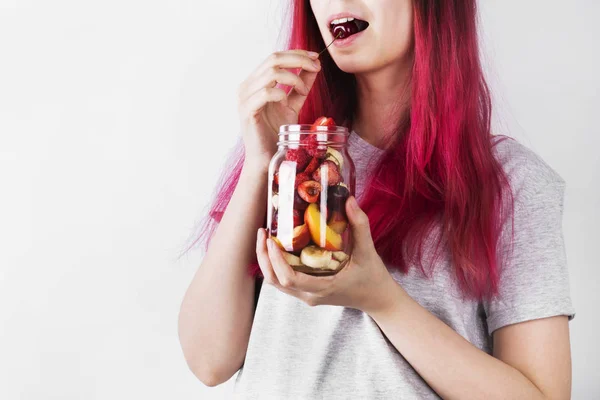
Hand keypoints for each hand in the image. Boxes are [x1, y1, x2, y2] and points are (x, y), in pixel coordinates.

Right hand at [237, 50, 321, 169]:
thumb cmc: (276, 133)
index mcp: (255, 82)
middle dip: (299, 60)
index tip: (317, 58)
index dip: (297, 53)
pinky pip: (266, 93)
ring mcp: (245, 98)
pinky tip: (288, 101)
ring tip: (304, 91)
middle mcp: (247, 86)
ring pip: (271, 73)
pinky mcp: (247, 111)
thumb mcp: (292, 104)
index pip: (275, 56)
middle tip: (316, 67)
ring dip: (294, 78)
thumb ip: (301, 85)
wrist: (265, 158)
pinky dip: (282, 93)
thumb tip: (315, 66)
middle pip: (273, 59)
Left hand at [255, 196, 399, 314]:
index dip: (275, 260)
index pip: (289, 279)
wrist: (378, 299)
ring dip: (267, 262)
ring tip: (265, 238)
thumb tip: (349, 200)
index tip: (270, 239)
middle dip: (263, 257)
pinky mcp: (307, 293)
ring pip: (276, 283)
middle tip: (262, 233)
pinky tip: (277, 247)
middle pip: (275, 281)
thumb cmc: (373, 277)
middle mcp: (311, 295)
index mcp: (323, 287)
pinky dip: (275, 266)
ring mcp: (307, 296)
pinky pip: (284, 282)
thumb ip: (360, 225)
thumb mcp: (368, 250)